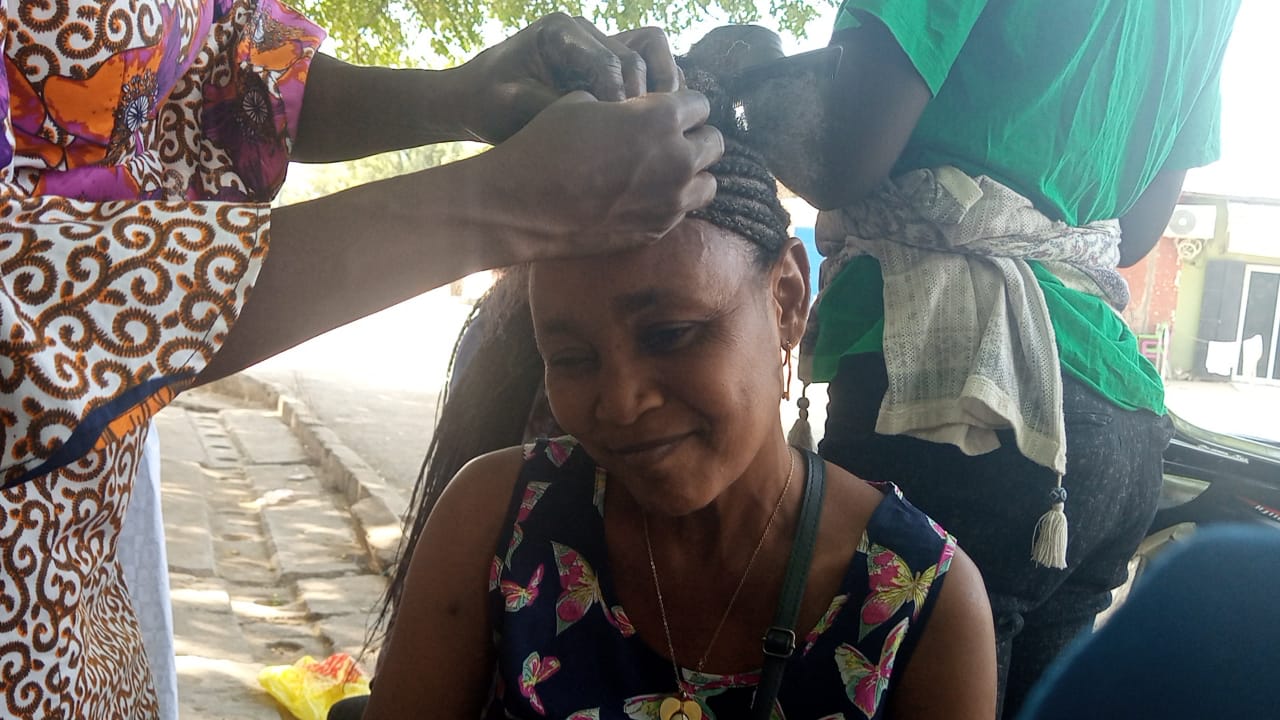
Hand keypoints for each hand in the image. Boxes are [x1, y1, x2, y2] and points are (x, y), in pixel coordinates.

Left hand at [450, 13, 681, 142]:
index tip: (621, 135)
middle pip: (642, 52)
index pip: (611, 60)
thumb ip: (558, 106)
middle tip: (648, 133)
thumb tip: (604, 117)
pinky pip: (646, 71)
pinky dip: (656, 96)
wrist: (475, 102)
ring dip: (662, 90)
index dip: (622, 98)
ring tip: (660, 127)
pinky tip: (651, 128)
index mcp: (561, 31)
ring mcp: (599, 46)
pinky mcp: (606, 66)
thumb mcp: (516, 107)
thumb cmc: (489, 104)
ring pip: (653, 55)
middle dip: (649, 94)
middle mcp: (586, 32)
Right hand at [479, 89, 722, 258]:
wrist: (523, 205)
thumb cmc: (546, 144)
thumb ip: (625, 104)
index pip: (700, 104)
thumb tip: (634, 110)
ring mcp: (671, 201)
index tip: (663, 111)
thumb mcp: (583, 102)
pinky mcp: (657, 231)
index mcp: (663, 117)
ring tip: (663, 173)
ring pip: (709, 183)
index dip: (680, 105)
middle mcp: (677, 159)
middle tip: (667, 142)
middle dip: (694, 139)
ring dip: (692, 175)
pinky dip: (671, 204)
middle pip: (714, 143)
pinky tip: (643, 198)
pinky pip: (682, 213)